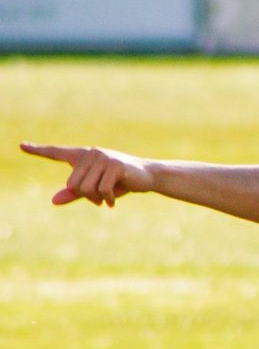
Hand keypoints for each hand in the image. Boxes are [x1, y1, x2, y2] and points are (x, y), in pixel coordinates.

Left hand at [20, 143, 153, 206]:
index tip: (21, 145)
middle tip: (99, 199)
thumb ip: (74, 193)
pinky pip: (102, 190)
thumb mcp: (95, 189)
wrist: (147, 176)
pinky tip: (113, 202)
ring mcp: (103, 158)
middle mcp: (91, 153)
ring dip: (97, 199)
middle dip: (86, 196)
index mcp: (83, 156)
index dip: (38, 150)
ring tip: (107, 199)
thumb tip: (53, 201)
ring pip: (86, 188)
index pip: (56, 152)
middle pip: (73, 184)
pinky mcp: (115, 165)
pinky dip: (108, 199)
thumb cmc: (119, 182)